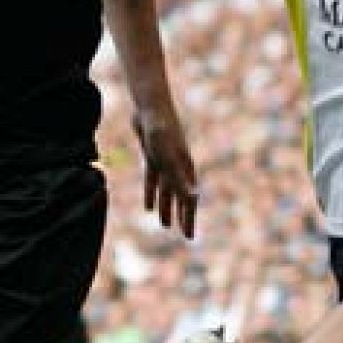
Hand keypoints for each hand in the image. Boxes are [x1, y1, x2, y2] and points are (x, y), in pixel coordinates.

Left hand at [134, 110, 199, 238]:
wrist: (150, 106)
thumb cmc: (160, 131)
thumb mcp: (168, 158)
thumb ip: (179, 179)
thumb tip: (194, 198)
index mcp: (184, 169)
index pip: (189, 199)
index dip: (189, 218)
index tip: (189, 236)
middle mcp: (178, 167)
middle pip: (182, 197)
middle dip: (183, 216)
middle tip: (185, 236)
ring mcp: (165, 161)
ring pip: (167, 190)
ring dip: (167, 207)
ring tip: (165, 226)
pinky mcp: (153, 155)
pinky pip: (153, 180)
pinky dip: (152, 193)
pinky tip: (149, 207)